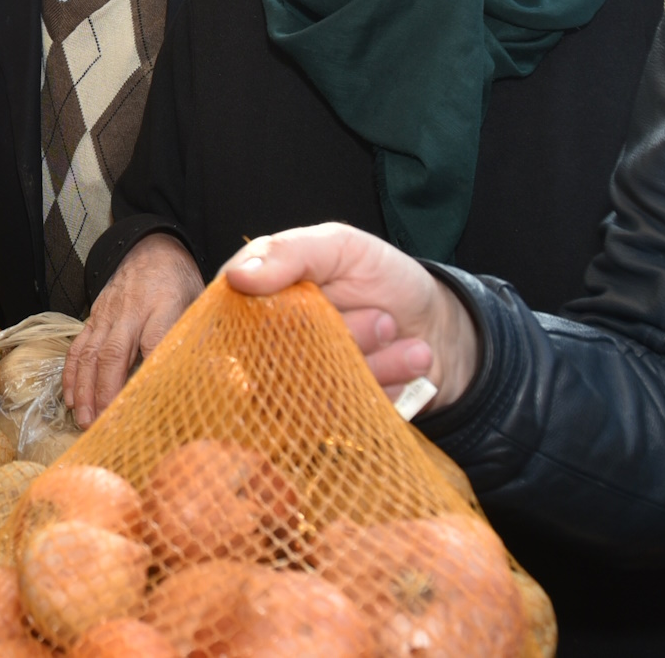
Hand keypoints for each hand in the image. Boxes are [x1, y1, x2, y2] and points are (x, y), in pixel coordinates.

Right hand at [63, 233, 203, 426]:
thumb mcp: (201, 303)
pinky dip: (71, 374)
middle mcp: (132, 311)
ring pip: (90, 354)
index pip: (155, 342)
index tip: (148, 407)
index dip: (148, 376)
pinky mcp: (94, 316)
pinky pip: (78, 346)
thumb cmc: (181, 282)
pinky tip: (70, 396)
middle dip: (107, 393)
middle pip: (114, 354)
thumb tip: (223, 380)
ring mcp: (108, 314)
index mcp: (165, 305)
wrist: (151, 247)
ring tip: (84, 420)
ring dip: (85, 390)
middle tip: (104, 426)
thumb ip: (205, 338)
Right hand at [222, 223, 478, 410]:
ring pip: (313, 394)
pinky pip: (343, 417)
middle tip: (384, 320)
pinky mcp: (326, 419)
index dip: (265, 327)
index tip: (317, 316)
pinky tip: (409, 365)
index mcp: (252, 304)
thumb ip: (288, 253)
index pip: (228, 326)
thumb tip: (237, 276)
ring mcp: (294, 389)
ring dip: (372, 366)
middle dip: (345, 339)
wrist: (435, 322)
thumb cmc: (378, 276)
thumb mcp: (339, 245)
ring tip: (404, 341)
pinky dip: (385, 389)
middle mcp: (263, 350)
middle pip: (278, 362)